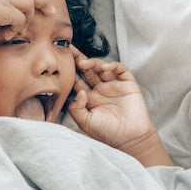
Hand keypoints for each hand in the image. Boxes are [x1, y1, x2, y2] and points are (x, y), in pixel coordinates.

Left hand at [69, 50, 172, 165]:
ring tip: (85, 64)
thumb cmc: (107, 133)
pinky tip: (105, 68)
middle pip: (88, 70)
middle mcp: (100, 89)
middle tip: (70, 50)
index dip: (70, 70)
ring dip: (93, 62)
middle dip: (79, 59)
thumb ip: (76, 107)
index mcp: (88, 98)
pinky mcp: (128, 84)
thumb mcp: (85, 122)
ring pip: (102, 67)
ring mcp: (114, 86)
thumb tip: (78, 91)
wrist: (130, 139)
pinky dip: (113, 66)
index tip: (61, 60)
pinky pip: (120, 70)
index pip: (77, 80)